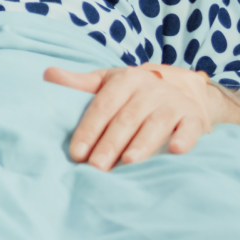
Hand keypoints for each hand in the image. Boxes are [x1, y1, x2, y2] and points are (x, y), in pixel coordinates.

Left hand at [44, 63, 217, 170]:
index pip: (102, 106)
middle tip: (96, 167)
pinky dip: (183, 139)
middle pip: (126, 119)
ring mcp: (173, 103)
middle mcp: (150, 89)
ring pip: (155, 124)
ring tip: (127, 163)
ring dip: (142, 144)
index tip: (76, 153)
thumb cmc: (133, 91)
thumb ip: (79, 83)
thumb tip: (47, 74)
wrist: (180, 89)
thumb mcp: (107, 82)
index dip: (88, 129)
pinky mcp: (193, 118)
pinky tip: (174, 151)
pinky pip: (190, 128)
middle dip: (109, 144)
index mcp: (125, 79)